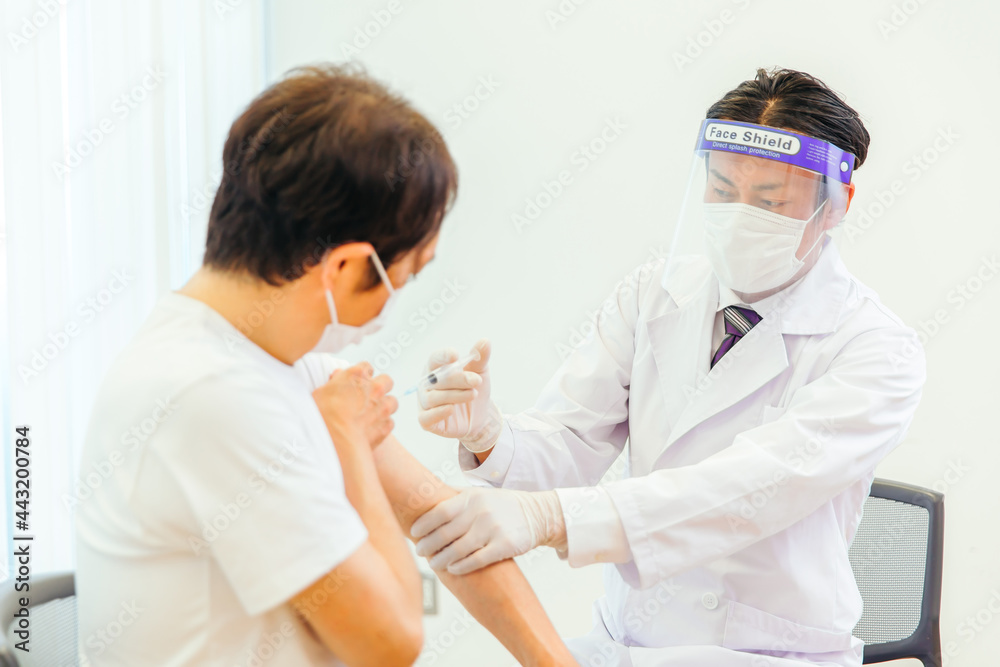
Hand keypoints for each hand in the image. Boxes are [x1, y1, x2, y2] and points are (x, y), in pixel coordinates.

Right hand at [312, 362, 396, 448]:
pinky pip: (389, 422)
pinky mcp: (386, 424)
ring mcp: (383, 406)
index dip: (362, 375)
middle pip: (386, 381)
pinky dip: (382, 425)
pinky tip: (371, 429)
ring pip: (392, 402)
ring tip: (371, 415)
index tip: (358, 383)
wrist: (337, 440)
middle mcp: (374, 387)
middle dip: (380, 387)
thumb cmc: (324, 416)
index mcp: (357, 375)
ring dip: (384, 406)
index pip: (366, 367)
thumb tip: (338, 376)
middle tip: (369, 397)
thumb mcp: (320, 393)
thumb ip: (334, 383)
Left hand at [410, 487, 565, 574]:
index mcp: (472, 497)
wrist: (538, 514)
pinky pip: (477, 560)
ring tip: (434, 564)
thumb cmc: (502, 505)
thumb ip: (456, 495)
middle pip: (445, 533)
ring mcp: (493, 529)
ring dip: (441, 560)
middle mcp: (481, 511)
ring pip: (458, 550)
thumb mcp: (480, 493)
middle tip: (420, 551)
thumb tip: (426, 496)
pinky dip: (461, 567)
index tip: (413, 533)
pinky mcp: (505, 546)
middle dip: (428, 545)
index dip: (423, 524)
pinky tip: (453, 569)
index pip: (440, 511)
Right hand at [416, 339, 502, 451]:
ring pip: (435, 397)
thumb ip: (480, 357)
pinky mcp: (426, 420)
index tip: (455, 356)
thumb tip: (485, 341)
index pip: (434, 359)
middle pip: (437, 379)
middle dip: (458, 379)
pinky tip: (451, 409)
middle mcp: (427, 384)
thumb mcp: (480, 372)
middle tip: (477, 381)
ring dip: (456, 396)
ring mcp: (425, 402)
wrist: (479, 416)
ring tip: (473, 394)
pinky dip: (438, 413)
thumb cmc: (473, 389)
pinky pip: (426, 417)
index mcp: (436, 368)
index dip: (443, 356)